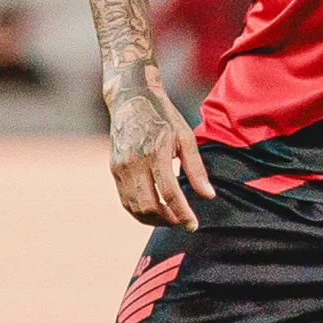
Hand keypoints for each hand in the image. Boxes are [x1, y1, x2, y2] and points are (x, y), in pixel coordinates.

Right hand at [108, 78, 216, 229]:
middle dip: (167, 220)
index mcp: (155, 153)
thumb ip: (196, 169)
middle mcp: (134, 162)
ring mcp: (120, 167)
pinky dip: (140, 211)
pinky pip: (125, 200)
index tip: (193, 225)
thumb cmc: (164, 116)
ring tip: (170, 218)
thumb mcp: (185, 137)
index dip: (182, 213)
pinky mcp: (114, 169)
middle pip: (149, 205)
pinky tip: (155, 210)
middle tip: (182, 221)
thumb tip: (209, 196)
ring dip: (153, 219)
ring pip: (134, 207)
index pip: (169, 193)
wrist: (131, 98)